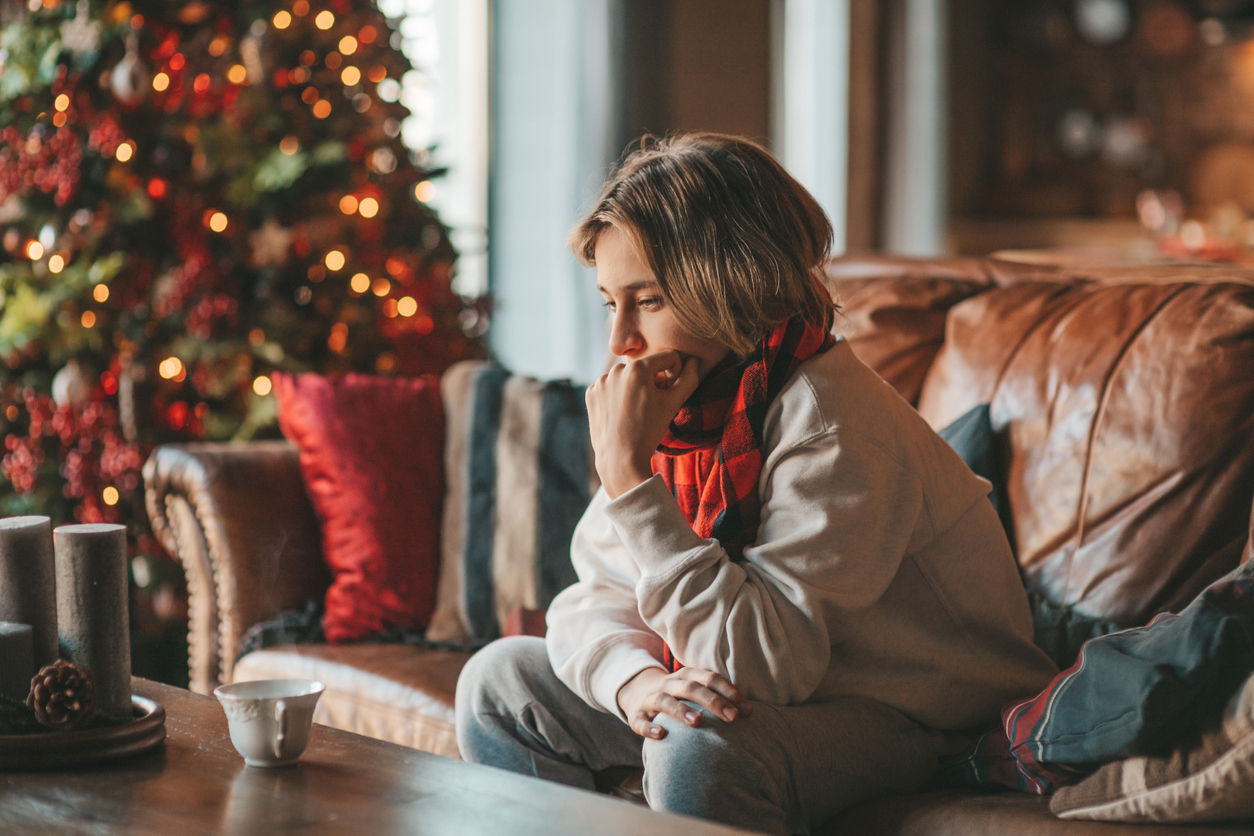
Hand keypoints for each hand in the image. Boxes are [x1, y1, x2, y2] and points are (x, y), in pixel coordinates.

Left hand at [586, 351, 699, 498]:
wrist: (620, 459)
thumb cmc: (649, 431)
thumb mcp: (673, 404)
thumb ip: (688, 379)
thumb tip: (695, 361)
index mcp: (638, 367)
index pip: (668, 357)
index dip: (675, 373)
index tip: (670, 391)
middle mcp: (616, 369)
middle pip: (645, 367)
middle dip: (652, 381)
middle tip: (652, 405)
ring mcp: (601, 381)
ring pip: (627, 377)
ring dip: (634, 388)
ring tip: (636, 411)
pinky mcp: (591, 393)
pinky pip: (610, 387)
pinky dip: (617, 396)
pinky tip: (621, 413)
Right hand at [616, 666, 753, 738]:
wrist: (637, 693)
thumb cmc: (678, 696)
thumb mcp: (694, 690)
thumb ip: (717, 696)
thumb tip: (751, 712)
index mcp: (686, 676)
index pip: (710, 678)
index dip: (729, 692)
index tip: (747, 710)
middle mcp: (669, 684)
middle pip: (691, 688)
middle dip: (713, 701)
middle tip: (732, 718)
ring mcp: (651, 698)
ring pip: (665, 701)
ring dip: (682, 710)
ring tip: (698, 722)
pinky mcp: (636, 714)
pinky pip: (640, 721)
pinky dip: (649, 728)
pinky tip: (661, 735)